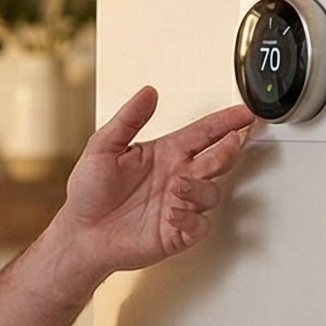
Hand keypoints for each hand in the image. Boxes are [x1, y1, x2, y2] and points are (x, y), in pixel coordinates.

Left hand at [59, 87, 259, 277]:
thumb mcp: (101, 148)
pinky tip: (173, 213)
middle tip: (231, 142)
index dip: (226, 122)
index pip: (204, 133)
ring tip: (177, 186)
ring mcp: (179, 204)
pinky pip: (199, 226)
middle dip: (228, 150)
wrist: (79, 233)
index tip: (246, 113)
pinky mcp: (177, 232)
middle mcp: (177, 177)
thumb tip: (147, 92)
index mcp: (165, 154)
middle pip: (218, 160)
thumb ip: (127, 120)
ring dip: (199, 188)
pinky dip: (191, 219)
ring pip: (211, 193)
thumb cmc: (88, 192)